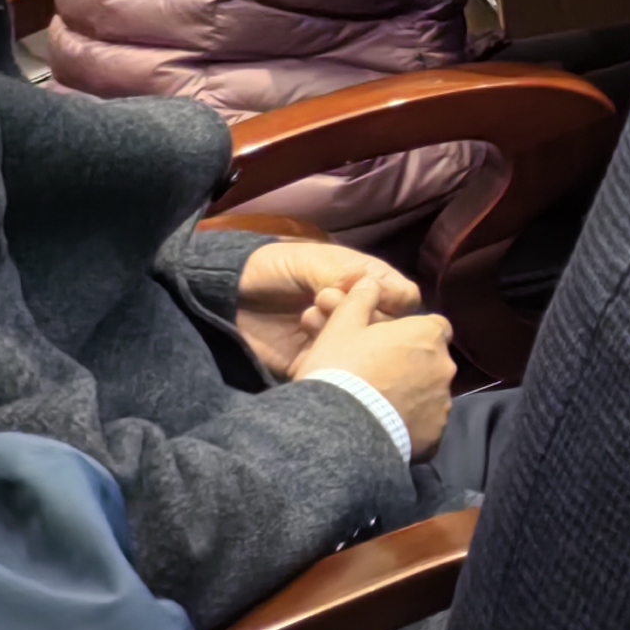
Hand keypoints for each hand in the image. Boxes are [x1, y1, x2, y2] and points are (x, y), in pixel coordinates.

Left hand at [235, 241, 421, 378]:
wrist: (225, 294)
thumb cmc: (274, 267)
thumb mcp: (313, 260)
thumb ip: (349, 275)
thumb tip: (389, 295)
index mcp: (366, 285)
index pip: (404, 298)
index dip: (393, 300)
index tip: (368, 294)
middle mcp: (357, 316)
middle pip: (388, 330)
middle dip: (363, 316)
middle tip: (323, 300)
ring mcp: (336, 342)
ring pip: (363, 352)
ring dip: (339, 333)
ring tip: (308, 315)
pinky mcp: (312, 363)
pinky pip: (333, 370)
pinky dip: (323, 357)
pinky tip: (301, 338)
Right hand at [293, 288, 454, 457]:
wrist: (337, 429)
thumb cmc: (340, 369)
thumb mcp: (341, 328)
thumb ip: (360, 300)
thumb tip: (370, 281)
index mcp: (428, 334)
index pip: (433, 327)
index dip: (411, 336)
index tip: (388, 348)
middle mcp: (445, 365)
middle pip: (432, 362)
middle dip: (412, 368)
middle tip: (377, 380)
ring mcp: (443, 402)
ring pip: (429, 395)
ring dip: (411, 398)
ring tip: (376, 408)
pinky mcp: (436, 434)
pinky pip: (426, 426)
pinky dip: (411, 427)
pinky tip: (384, 429)